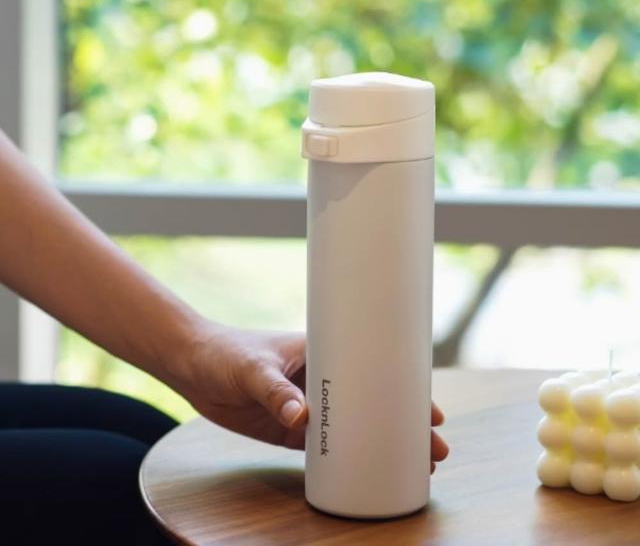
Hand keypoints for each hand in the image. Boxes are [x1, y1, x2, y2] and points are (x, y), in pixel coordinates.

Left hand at [181, 323, 448, 470]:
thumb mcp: (252, 368)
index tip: (429, 411)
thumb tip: (302, 418)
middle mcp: (322, 379)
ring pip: (353, 427)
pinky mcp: (290, 429)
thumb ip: (275, 391)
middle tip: (432, 450)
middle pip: (371, 403)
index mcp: (322, 352)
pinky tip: (364, 473)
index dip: (403, 390)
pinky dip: (344, 458)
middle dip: (401, 425)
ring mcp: (309, 405)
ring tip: (410, 467)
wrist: (193, 365)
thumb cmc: (226, 351)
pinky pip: (324, 446)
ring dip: (378, 444)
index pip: (373, 369)